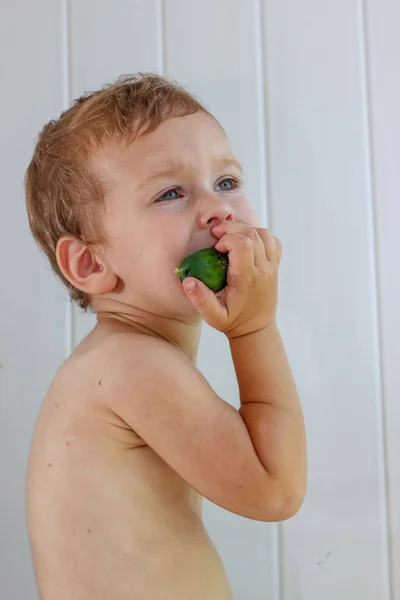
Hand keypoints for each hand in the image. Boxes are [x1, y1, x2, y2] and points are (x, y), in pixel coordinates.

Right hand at [181, 221, 281, 338]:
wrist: (256, 330)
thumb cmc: (232, 322)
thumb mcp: (212, 315)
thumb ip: (199, 299)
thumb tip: (187, 281)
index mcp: (247, 278)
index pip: (242, 244)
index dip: (227, 239)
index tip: (215, 247)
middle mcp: (263, 270)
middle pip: (252, 235)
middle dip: (233, 229)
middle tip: (217, 234)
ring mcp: (272, 267)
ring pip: (264, 235)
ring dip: (246, 230)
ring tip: (231, 236)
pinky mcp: (275, 267)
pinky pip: (274, 242)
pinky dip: (261, 236)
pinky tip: (247, 243)